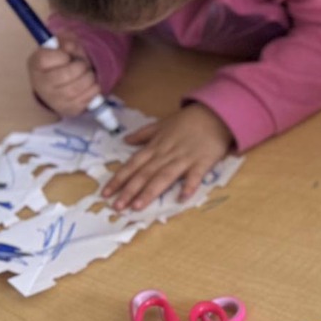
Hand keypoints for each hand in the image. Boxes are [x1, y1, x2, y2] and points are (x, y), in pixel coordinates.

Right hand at [27, 38, 102, 118]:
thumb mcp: (62, 46)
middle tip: (83, 65)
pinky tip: (91, 84)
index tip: (66, 56)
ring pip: (77, 88)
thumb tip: (71, 47)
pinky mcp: (68, 109)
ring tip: (88, 74)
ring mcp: (54, 100)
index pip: (45, 59)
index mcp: (36, 65)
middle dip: (81, 67)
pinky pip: (87, 99)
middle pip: (65, 75)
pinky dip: (94, 88)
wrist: (59, 85)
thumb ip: (66, 42)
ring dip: (89, 78)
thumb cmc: (61, 62)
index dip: (62, 55)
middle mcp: (41, 85)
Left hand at [103, 103, 233, 209]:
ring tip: (137, 206)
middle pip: (145, 173)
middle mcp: (166, 154)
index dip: (119, 179)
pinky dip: (188, 186)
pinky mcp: (202, 162)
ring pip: (164, 177)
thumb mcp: (162, 124)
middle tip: (117, 207)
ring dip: (150, 191)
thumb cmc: (188, 121)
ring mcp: (184, 159)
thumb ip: (143, 134)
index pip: (133, 164)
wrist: (215, 114)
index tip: (105, 193)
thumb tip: (125, 140)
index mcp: (156, 146)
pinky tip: (181, 198)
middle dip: (129, 191)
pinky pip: (194, 176)